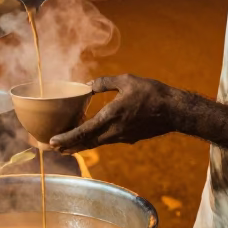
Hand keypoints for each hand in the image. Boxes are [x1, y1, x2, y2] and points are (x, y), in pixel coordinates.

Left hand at [49, 74, 177, 152]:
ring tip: (67, 146)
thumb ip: (105, 82)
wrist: (174, 111)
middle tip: (53, 148)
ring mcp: (122, 137)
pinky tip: (92, 136)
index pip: (84, 132)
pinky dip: (94, 140)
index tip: (53, 142)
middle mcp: (114, 131)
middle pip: (87, 142)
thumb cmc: (152, 93)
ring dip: (81, 144)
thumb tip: (89, 85)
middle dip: (69, 145)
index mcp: (111, 117)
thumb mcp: (127, 80)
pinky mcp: (130, 137)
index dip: (67, 138)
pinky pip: (107, 140)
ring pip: (97, 143)